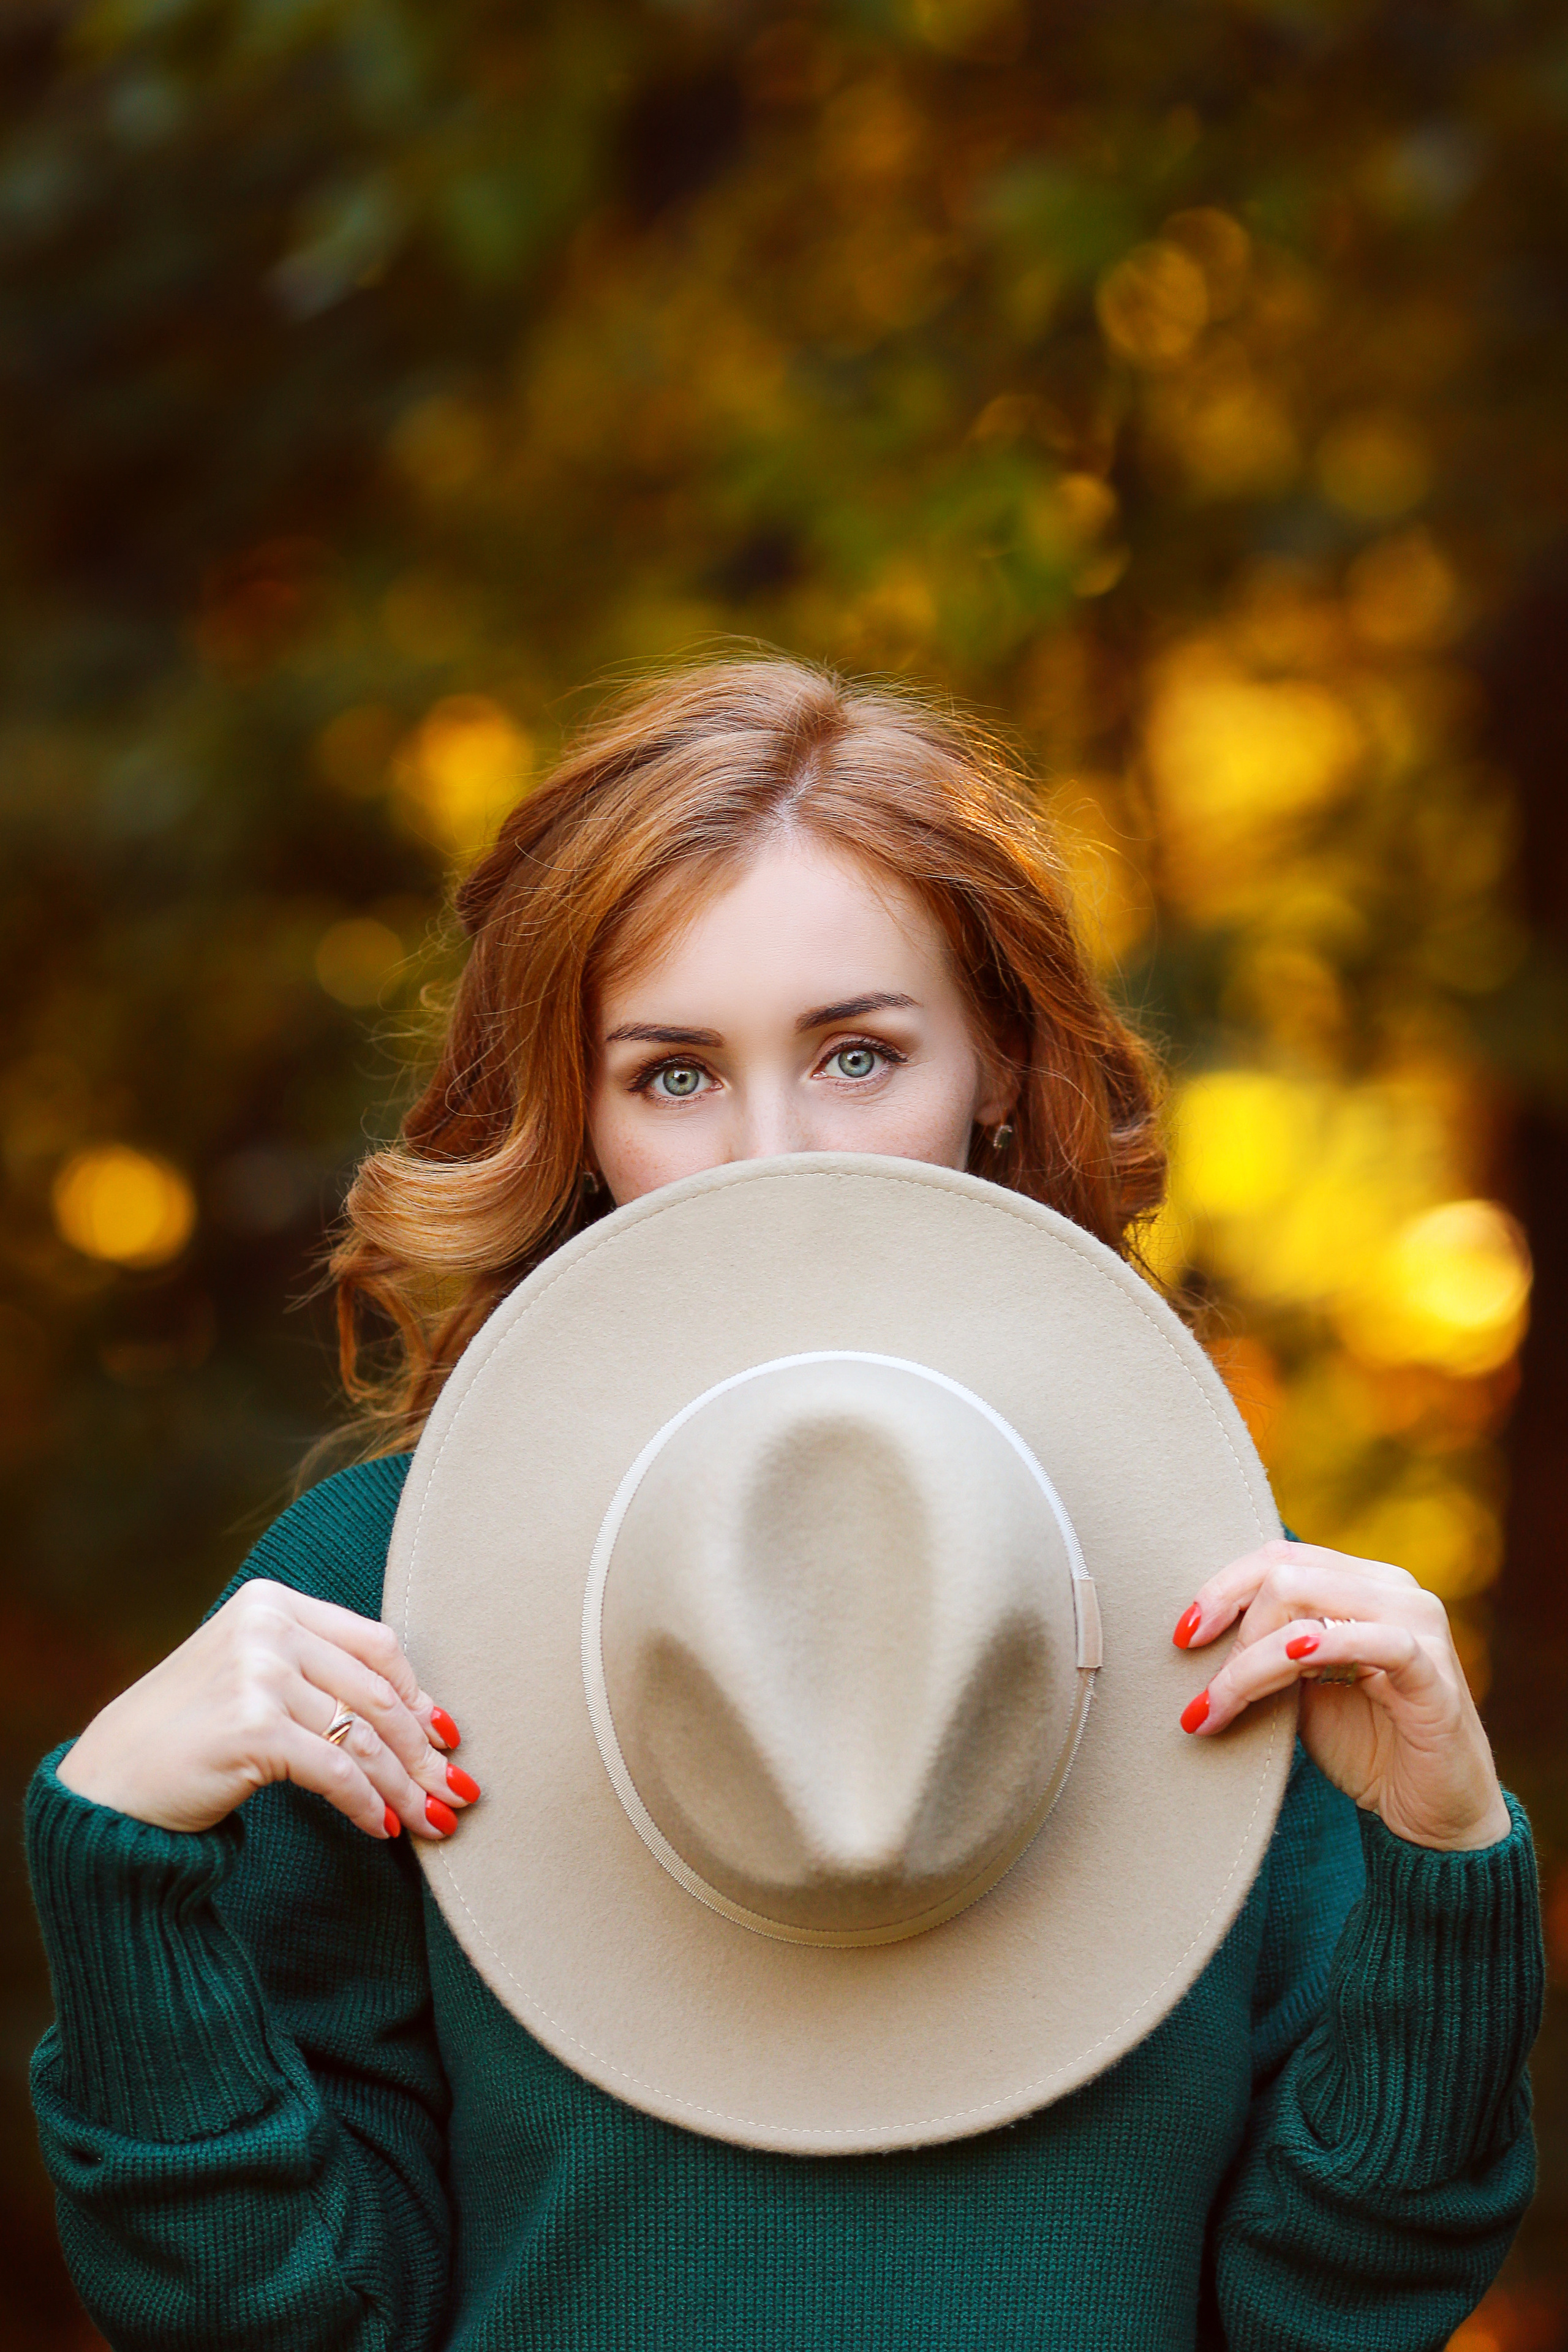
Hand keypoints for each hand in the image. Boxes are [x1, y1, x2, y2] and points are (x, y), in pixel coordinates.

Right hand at [56, 1580, 478, 1843]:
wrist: (111, 1785)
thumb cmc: (190, 1736)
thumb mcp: (253, 1678)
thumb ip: (320, 1675)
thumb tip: (422, 1717)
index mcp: (273, 1602)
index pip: (375, 1644)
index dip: (419, 1693)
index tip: (448, 1735)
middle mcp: (267, 1627)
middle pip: (377, 1693)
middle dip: (422, 1750)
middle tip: (456, 1793)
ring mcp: (258, 1673)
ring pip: (362, 1737)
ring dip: (404, 1787)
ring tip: (433, 1822)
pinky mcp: (252, 1727)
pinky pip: (335, 1771)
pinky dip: (367, 1804)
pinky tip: (382, 1831)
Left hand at [1172, 1538, 1511, 1851]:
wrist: (1435, 1816)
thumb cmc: (1368, 1745)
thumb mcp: (1304, 1688)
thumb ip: (1268, 1649)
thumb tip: (1197, 1634)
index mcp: (1364, 1583)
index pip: (1279, 1557)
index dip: (1220, 1589)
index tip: (1181, 1637)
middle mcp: (1395, 1591)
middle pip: (1284, 1575)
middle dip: (1232, 1635)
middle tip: (1205, 1696)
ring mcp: (1420, 1628)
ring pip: (1308, 1607)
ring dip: (1251, 1660)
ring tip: (1219, 1708)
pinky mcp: (1435, 1675)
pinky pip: (1376, 1643)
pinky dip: (1323, 1648)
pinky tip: (1291, 1663)